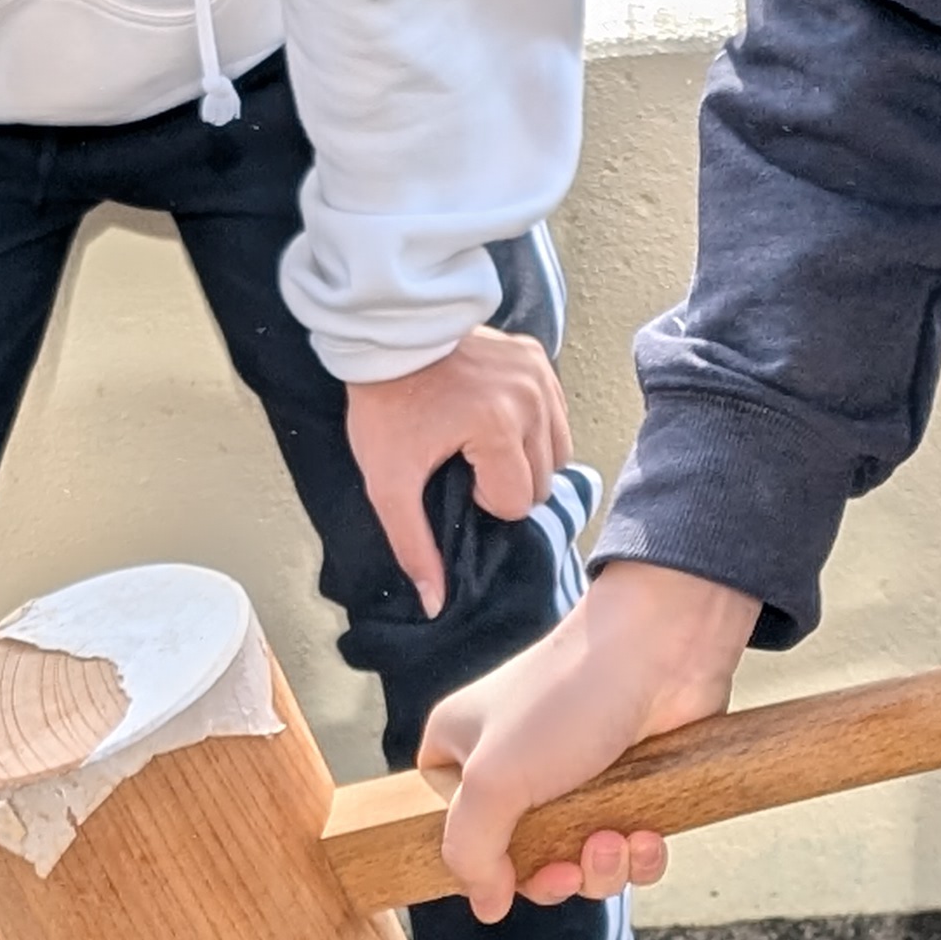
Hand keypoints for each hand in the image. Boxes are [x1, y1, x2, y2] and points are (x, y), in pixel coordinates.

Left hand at [343, 328, 573, 617]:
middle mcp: (529, 399)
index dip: (484, 499)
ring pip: (556, 449)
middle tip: (464, 457)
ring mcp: (538, 374)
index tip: (453, 472)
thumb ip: (414, 545)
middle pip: (543, 479)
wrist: (384, 335)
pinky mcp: (537, 356)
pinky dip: (532, 424)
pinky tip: (494, 416)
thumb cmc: (383, 406)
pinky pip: (554, 413)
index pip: (519, 501)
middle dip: (505, 480)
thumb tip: (436, 603)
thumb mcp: (387, 483)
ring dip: (523, 456)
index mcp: (498, 428)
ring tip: (479, 440)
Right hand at [418, 559, 758, 920]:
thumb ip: (470, 851)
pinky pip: (628, 849)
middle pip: (522, 861)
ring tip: (616, 839)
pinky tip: (648, 836)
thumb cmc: (566, 698)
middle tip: (570, 869)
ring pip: (580, 862)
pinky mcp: (631, 787)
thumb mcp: (493, 780)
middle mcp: (515, 767)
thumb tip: (484, 905)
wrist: (662, 649)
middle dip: (554, 876)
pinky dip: (639, 856)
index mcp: (462, 753)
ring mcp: (576, 779)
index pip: (453, 831)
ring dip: (601, 868)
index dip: (482, 864)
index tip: (511, 872)